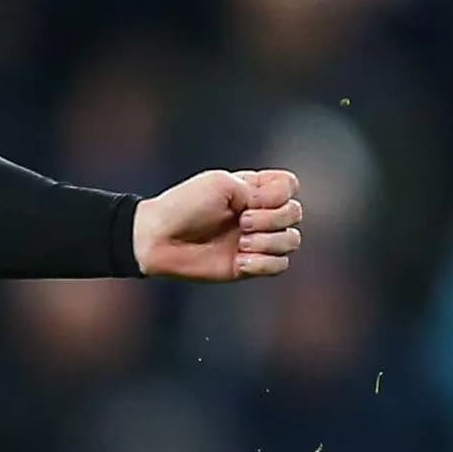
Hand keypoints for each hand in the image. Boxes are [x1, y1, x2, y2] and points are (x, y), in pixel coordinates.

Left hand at [132, 168, 304, 281]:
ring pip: (292, 241)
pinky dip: (264, 263)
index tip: (252, 197)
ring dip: (270, 242)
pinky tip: (240, 260)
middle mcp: (258, 215)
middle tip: (241, 221)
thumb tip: (278, 208)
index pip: (290, 186)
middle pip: (295, 214)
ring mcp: (255, 241)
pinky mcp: (247, 266)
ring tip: (241, 244)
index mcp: (253, 190)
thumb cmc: (184, 205)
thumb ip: (257, 190)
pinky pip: (279, 266)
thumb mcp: (220, 184)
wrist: (157, 238)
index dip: (281, 192)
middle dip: (273, 218)